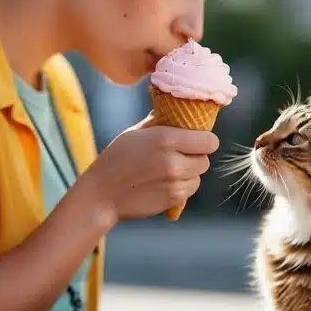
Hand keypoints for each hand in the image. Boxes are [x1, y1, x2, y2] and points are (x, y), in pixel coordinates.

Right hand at [81, 116, 218, 220]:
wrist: (101, 194)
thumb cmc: (115, 159)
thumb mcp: (135, 133)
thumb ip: (160, 122)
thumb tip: (177, 111)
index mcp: (166, 139)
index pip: (208, 141)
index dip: (204, 140)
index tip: (196, 140)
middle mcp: (174, 162)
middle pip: (205, 159)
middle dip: (195, 157)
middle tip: (179, 155)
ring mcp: (175, 183)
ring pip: (198, 176)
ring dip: (189, 173)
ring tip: (168, 170)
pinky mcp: (173, 200)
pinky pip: (189, 189)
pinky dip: (182, 186)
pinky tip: (164, 183)